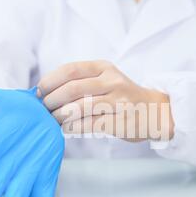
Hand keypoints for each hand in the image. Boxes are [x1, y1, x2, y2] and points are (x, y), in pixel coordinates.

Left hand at [38, 61, 173, 141]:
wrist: (155, 111)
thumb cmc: (123, 97)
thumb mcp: (107, 79)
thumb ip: (82, 81)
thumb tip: (46, 91)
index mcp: (104, 68)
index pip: (71, 70)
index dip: (50, 81)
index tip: (39, 91)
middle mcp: (112, 81)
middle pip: (72, 89)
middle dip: (52, 100)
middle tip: (44, 108)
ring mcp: (118, 102)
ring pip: (79, 108)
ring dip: (60, 115)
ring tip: (53, 120)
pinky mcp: (120, 121)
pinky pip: (89, 125)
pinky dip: (72, 127)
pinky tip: (65, 129)